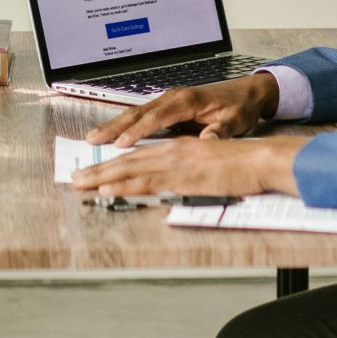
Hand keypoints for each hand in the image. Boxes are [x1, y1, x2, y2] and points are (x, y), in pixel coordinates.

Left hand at [70, 135, 306, 197]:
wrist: (261, 159)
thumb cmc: (241, 164)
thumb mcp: (208, 164)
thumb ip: (187, 171)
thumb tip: (168, 182)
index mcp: (177, 147)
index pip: (138, 155)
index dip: (113, 164)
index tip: (93, 171)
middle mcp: (172, 150)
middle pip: (127, 160)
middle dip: (98, 170)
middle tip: (75, 179)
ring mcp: (176, 163)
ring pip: (131, 169)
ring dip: (103, 177)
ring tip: (81, 184)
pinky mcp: (183, 177)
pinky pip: (148, 182)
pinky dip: (125, 185)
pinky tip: (109, 190)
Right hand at [86, 73, 279, 147]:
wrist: (247, 93)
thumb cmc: (240, 108)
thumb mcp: (236, 122)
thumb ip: (219, 132)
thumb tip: (206, 142)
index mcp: (187, 101)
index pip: (156, 117)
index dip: (137, 131)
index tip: (121, 144)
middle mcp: (173, 97)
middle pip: (138, 112)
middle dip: (114, 126)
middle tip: (92, 139)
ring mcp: (168, 100)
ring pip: (135, 113)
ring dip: (114, 125)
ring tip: (93, 137)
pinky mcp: (168, 106)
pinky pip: (142, 115)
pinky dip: (124, 124)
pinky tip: (111, 134)